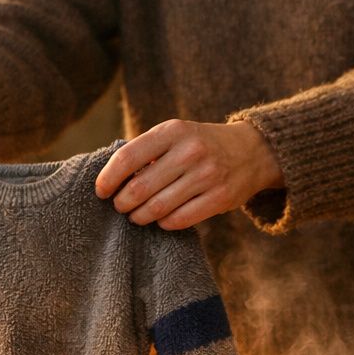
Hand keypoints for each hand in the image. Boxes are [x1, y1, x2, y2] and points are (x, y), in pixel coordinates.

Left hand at [94, 119, 283, 229]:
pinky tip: (161, 218)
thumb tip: (107, 180)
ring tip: (136, 215)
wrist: (252, 150)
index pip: (127, 158)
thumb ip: (144, 151)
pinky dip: (163, 223)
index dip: (108, 179)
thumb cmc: (198, 145)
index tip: (101, 192)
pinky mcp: (220, 198)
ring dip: (139, 217)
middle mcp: (190, 151)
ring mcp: (207, 175)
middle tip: (121, 206)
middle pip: (139, 188)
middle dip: (122, 203)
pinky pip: (178, 220)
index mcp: (173, 131)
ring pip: (156, 208)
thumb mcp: (174, 135)